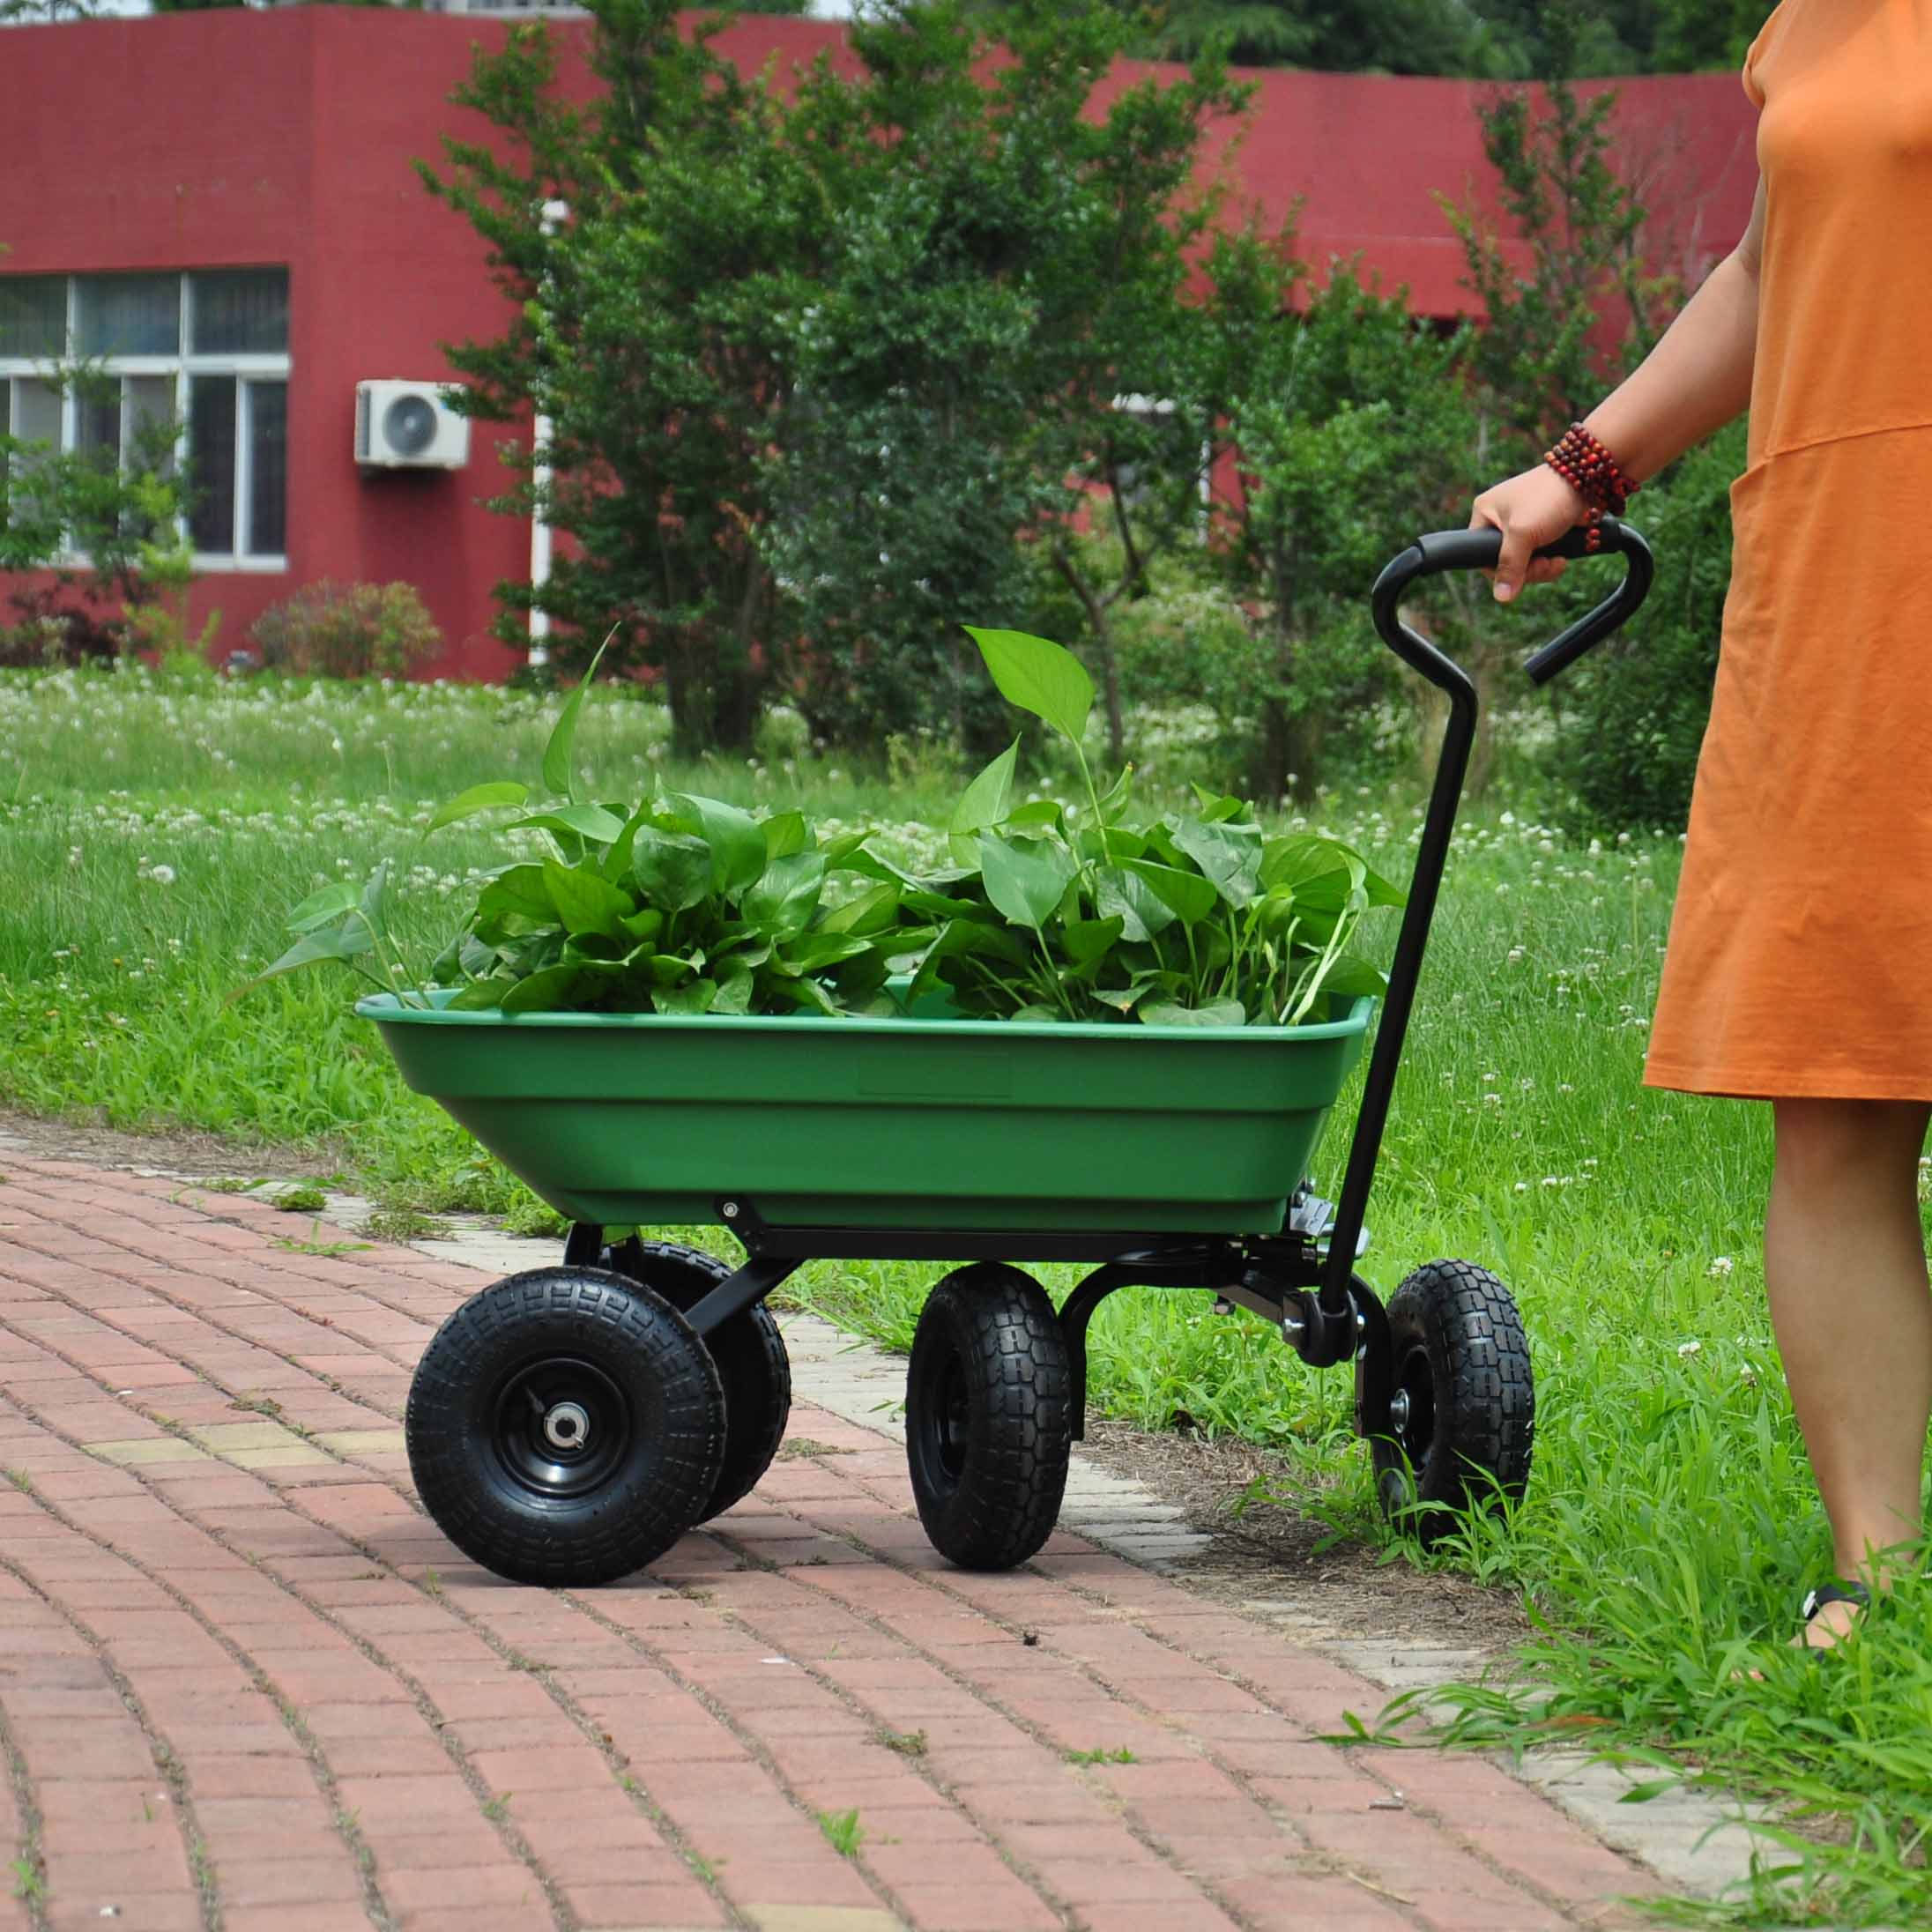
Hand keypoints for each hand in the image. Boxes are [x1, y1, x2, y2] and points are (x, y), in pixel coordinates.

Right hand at [1468, 464, 1587, 602]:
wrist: (1589, 478)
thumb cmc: (1549, 497)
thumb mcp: (1523, 534)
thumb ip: (1510, 566)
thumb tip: (1501, 597)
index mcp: (1485, 512)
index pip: (1482, 555)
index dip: (1502, 570)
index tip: (1523, 571)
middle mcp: (1501, 518)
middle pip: (1507, 562)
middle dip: (1530, 570)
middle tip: (1547, 564)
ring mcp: (1523, 523)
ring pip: (1526, 562)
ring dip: (1544, 567)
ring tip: (1558, 560)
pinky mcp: (1543, 527)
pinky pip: (1541, 555)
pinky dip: (1552, 560)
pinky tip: (1563, 556)